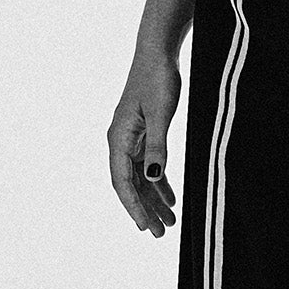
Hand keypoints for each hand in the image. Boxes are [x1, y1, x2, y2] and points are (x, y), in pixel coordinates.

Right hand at [108, 38, 181, 237]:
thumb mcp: (159, 114)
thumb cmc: (156, 79)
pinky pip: (149, 166)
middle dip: (145, 210)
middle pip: (131, 185)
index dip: (133, 207)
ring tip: (169, 222)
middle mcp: (121, 142)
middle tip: (161, 234)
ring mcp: (132, 139)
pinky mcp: (143, 134)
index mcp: (119, 139)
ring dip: (153, 200)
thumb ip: (158, 146)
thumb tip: (154, 176)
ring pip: (141, 178)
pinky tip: (169, 198)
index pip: (123, 182)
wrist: (158, 54)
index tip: (145, 227)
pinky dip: (159, 183)